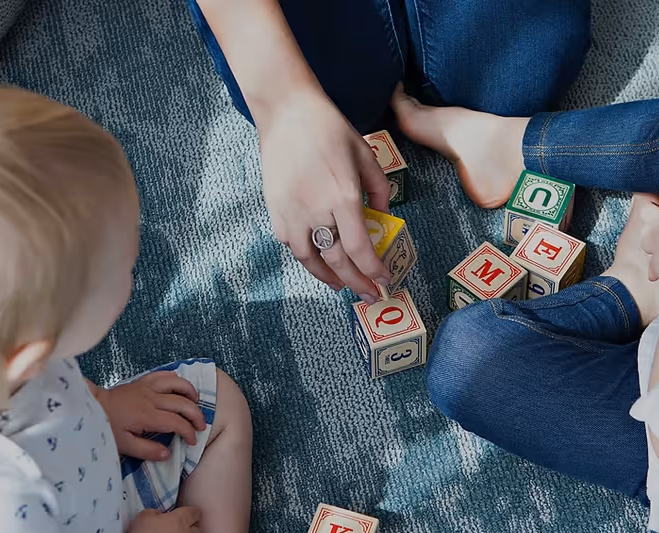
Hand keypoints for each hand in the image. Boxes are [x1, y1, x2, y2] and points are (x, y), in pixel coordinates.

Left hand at [96, 372, 204, 460]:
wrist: (92, 406)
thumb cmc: (107, 427)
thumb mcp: (124, 446)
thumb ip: (147, 450)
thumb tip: (168, 454)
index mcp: (147, 416)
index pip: (177, 423)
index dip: (189, 432)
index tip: (192, 441)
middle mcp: (151, 399)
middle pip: (183, 403)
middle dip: (197, 415)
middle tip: (201, 426)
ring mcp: (148, 387)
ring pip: (178, 384)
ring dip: (191, 393)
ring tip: (196, 404)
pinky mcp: (143, 380)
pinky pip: (164, 374)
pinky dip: (176, 379)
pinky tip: (180, 388)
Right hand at [258, 91, 391, 301]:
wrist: (287, 112)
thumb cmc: (330, 129)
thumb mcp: (365, 155)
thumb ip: (379, 191)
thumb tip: (383, 219)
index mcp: (342, 196)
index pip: (360, 249)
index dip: (373, 270)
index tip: (384, 281)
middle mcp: (316, 210)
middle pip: (337, 261)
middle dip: (356, 283)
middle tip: (369, 295)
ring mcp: (291, 212)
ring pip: (309, 259)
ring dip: (328, 277)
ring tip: (342, 284)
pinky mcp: (274, 209)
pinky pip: (291, 244)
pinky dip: (306, 257)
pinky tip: (317, 260)